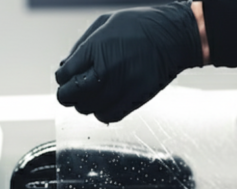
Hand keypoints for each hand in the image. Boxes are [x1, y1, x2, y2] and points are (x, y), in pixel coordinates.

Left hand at [55, 1, 203, 123]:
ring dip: (85, 104)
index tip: (66, 77)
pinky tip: (105, 101)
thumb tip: (64, 67)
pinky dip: (101, 113)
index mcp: (95, 49)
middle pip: (71, 96)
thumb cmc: (140, 26)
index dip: (62, 78)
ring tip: (93, 94)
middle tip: (73, 90)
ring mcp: (120, 87)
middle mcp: (106, 70)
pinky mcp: (134, 100)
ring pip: (87, 109)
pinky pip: (107, 116)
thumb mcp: (104, 24)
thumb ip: (81, 46)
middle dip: (68, 94)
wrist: (174, 37)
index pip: (64, 76)